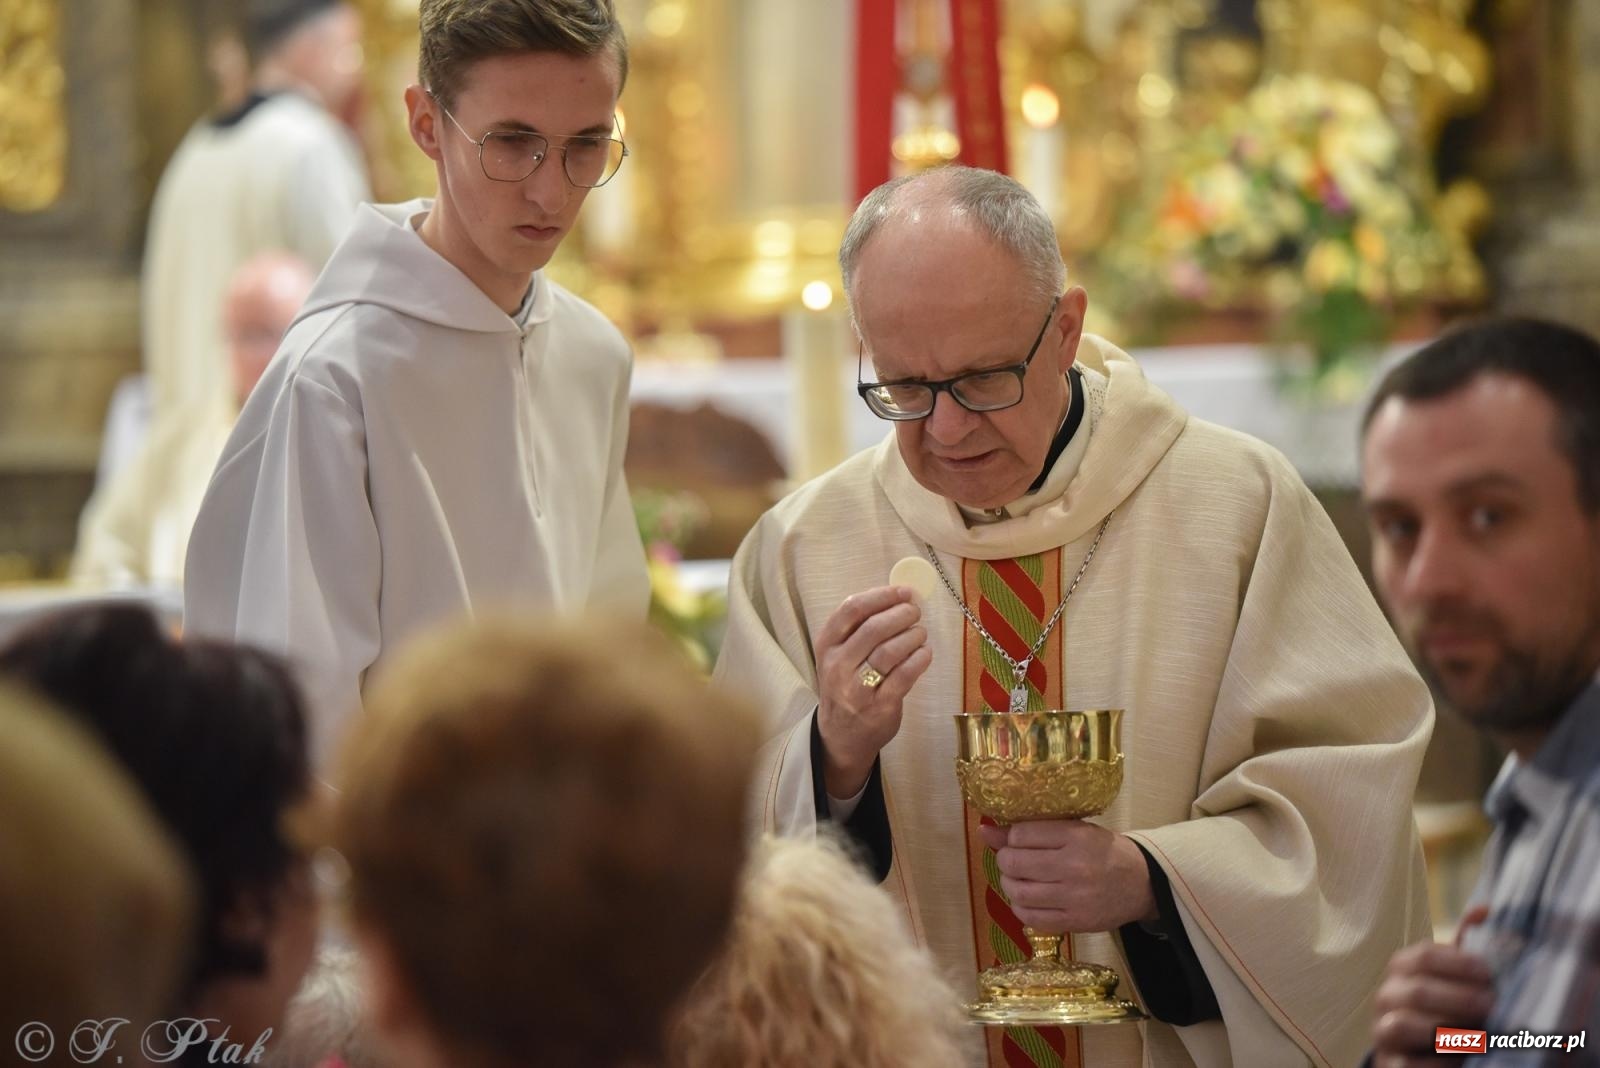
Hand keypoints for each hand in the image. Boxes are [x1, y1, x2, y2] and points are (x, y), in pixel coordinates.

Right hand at [815, 586, 931, 797]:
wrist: (841, 736)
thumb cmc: (845, 685)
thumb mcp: (839, 656)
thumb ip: (860, 629)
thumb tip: (899, 597)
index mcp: (826, 646)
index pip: (851, 610)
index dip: (881, 596)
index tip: (904, 592)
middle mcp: (837, 666)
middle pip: (873, 629)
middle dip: (901, 614)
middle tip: (915, 612)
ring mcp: (857, 689)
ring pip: (889, 651)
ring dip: (912, 636)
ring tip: (920, 633)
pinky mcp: (879, 707)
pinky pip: (904, 676)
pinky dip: (919, 659)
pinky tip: (925, 653)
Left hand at [978, 820, 1156, 932]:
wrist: (1143, 882)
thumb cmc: (1104, 851)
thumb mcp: (1075, 830)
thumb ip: (1032, 831)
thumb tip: (984, 831)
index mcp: (1076, 836)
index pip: (1022, 834)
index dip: (1010, 837)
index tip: (1014, 841)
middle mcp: (1074, 866)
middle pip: (1014, 863)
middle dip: (1005, 861)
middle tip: (1012, 861)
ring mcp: (1075, 897)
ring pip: (1018, 892)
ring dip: (1009, 885)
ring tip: (1018, 880)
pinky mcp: (1076, 922)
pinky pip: (1031, 918)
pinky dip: (1020, 908)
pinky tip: (1028, 900)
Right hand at [1371, 939, 1493, 1067]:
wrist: (1420, 1050)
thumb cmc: (1447, 1006)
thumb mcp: (1456, 977)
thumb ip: (1469, 947)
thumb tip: (1485, 910)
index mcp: (1403, 969)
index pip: (1422, 956)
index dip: (1457, 963)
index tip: (1488, 973)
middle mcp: (1387, 997)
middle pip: (1416, 991)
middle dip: (1458, 999)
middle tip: (1491, 1005)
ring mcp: (1384, 1032)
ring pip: (1402, 1025)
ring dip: (1446, 1030)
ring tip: (1479, 1035)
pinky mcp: (1391, 1065)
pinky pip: (1408, 1064)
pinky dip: (1436, 1063)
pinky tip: (1461, 1059)